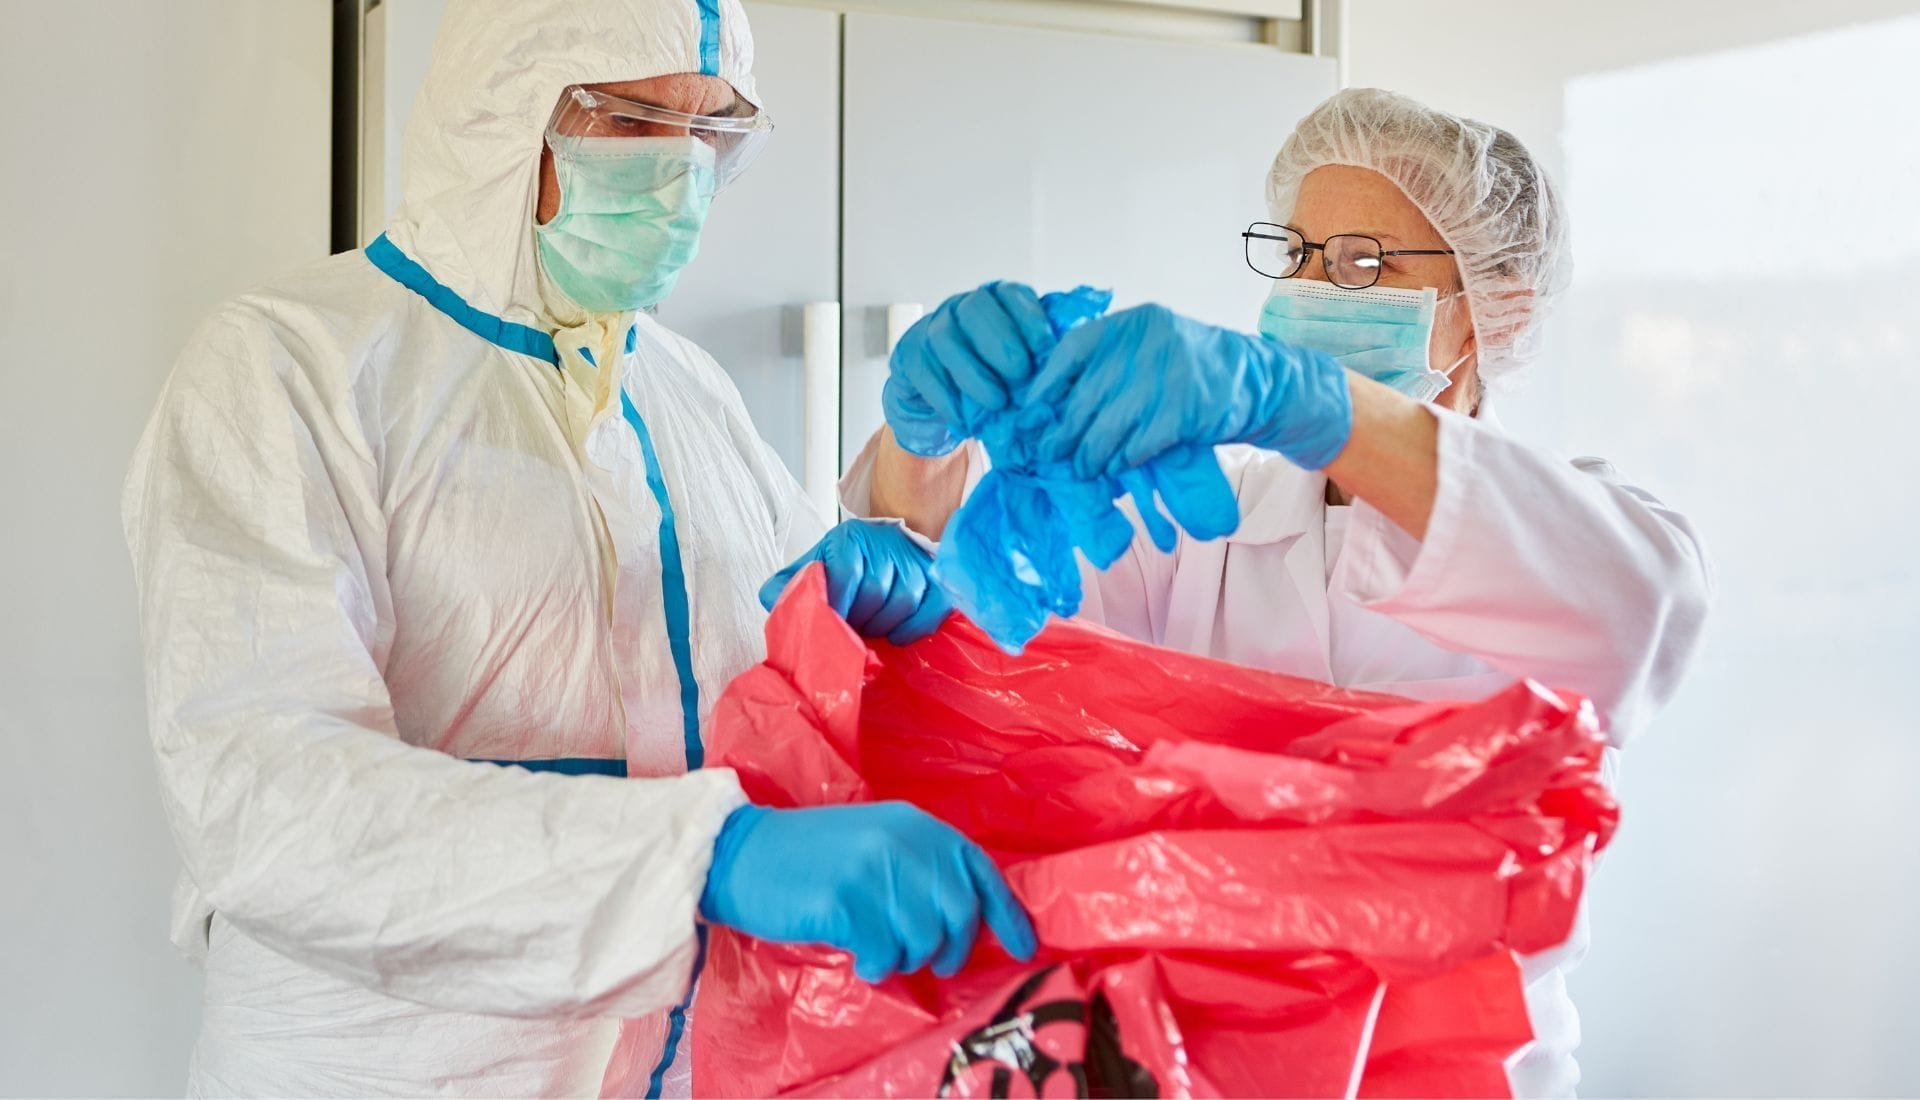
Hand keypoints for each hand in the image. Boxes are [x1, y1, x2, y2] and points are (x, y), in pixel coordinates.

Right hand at [699, 803, 1038, 981]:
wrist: (742, 853)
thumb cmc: (809, 857)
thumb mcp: (875, 844)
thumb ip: (920, 869)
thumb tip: (967, 919)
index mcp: (916, 825)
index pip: (979, 870)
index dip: (1007, 913)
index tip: (1025, 947)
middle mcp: (903, 842)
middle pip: (959, 912)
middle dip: (951, 948)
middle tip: (932, 961)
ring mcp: (874, 869)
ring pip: (923, 938)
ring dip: (905, 958)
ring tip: (879, 950)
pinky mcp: (846, 901)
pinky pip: (884, 953)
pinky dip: (876, 966)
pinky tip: (859, 958)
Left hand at [759, 519, 952, 644]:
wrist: (894, 546)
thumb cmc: (850, 563)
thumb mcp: (816, 564)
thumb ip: (790, 583)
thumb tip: (772, 600)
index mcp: (850, 538)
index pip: (846, 574)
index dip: (838, 606)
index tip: (830, 627)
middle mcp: (886, 543)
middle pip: (874, 592)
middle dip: (858, 620)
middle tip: (850, 631)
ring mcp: (916, 561)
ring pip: (902, 603)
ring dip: (883, 626)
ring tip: (870, 629)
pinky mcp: (938, 581)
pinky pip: (928, 613)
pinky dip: (911, 630)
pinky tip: (895, 634)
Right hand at [884, 282, 1056, 456]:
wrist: (946, 398)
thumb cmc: (991, 377)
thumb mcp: (1021, 365)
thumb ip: (1042, 357)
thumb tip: (1072, 362)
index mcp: (996, 302)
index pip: (1011, 296)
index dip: (1029, 317)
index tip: (1046, 347)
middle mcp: (962, 308)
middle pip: (975, 309)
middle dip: (999, 341)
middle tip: (1020, 374)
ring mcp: (931, 328)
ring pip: (946, 339)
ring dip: (973, 373)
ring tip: (997, 402)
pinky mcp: (908, 354)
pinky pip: (923, 370)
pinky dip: (944, 396)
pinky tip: (963, 417)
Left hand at [1028, 303, 1352, 477]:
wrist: (1259, 382)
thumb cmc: (1192, 371)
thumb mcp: (1150, 349)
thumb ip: (1109, 363)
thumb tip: (1050, 402)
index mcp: (1134, 323)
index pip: (1073, 350)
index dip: (1045, 385)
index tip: (1028, 413)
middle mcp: (1149, 343)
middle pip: (1086, 395)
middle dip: (1062, 431)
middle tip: (1048, 453)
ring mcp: (1169, 376)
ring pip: (1108, 426)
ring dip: (1089, 454)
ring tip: (1082, 468)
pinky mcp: (1187, 411)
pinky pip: (1138, 444)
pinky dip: (1123, 460)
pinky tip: (1116, 467)